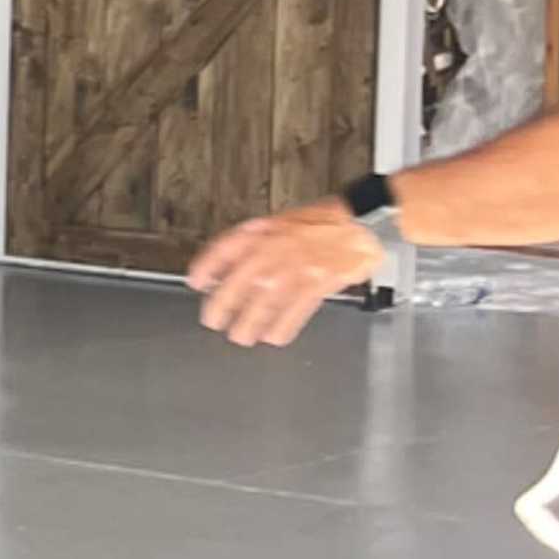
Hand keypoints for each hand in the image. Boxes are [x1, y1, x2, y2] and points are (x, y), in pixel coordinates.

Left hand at [186, 203, 380, 346]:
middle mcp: (276, 248)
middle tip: (213, 320)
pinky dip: (283, 326)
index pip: (225, 247)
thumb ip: (253, 243)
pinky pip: (295, 309)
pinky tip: (274, 336)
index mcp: (264, 230)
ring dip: (250, 322)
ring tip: (241, 336)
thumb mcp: (280, 223)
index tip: (196, 282)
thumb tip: (223, 266)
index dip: (207, 266)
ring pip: (265, 301)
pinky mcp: (319, 282)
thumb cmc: (321, 224)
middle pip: (240, 281)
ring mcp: (298, 266)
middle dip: (222, 304)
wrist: (362, 223)